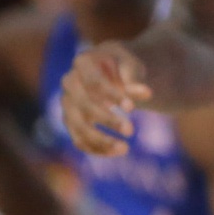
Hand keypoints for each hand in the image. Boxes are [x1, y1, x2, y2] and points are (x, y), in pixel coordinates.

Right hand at [61, 40, 152, 155]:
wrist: (110, 71)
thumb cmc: (122, 66)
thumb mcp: (130, 65)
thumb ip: (134, 78)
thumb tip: (146, 93)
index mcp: (83, 62)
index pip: (94, 83)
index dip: (112, 96)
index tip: (132, 108)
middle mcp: (69, 82)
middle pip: (84, 106)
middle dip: (108, 120)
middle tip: (131, 131)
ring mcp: (67, 103)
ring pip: (78, 127)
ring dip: (100, 141)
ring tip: (125, 149)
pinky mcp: (70, 120)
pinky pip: (78, 139)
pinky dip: (96, 148)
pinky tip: (115, 152)